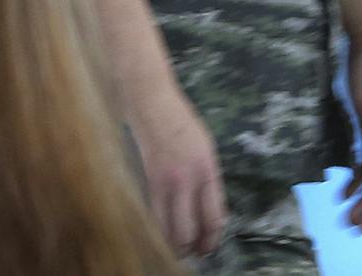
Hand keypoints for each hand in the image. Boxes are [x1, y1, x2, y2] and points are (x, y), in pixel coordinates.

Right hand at [128, 76, 225, 257]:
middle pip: (189, 231)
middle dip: (194, 248)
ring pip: (168, 230)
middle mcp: (186, 180)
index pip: (214, 216)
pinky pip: (155, 217)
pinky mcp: (148, 185)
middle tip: (197, 253)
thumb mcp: (206, 152)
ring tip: (181, 249)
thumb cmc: (184, 127)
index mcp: (207, 170)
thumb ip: (209, 182)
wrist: (153, 108)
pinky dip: (162, 230)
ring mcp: (164, 184)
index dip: (213, 237)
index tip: (212, 245)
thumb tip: (210, 215)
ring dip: (175, 245)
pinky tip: (166, 233)